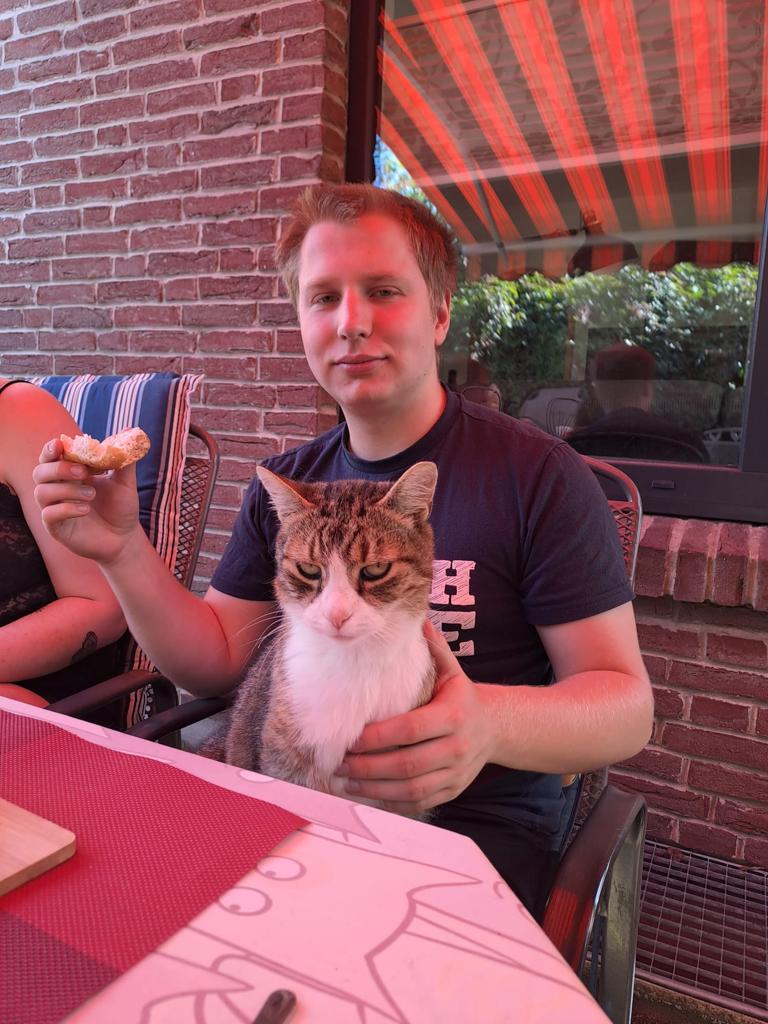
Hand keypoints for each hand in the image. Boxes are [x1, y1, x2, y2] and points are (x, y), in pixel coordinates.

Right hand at [33, 438, 140, 565]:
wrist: (125, 537)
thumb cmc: (121, 508)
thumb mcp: (125, 482)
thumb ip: (124, 459)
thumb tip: (129, 431)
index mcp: (69, 474)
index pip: (50, 456)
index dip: (52, 449)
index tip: (61, 444)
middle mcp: (58, 489)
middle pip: (40, 471)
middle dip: (59, 468)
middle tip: (83, 472)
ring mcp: (54, 508)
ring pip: (42, 492)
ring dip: (67, 490)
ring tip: (91, 495)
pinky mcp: (56, 527)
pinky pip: (49, 514)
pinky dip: (66, 508)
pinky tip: (85, 510)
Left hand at [335, 620, 496, 813]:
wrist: (496, 729)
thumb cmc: (462, 696)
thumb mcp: (452, 670)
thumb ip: (434, 648)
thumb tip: (417, 618)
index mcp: (453, 716)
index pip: (408, 730)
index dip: (376, 738)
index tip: (349, 739)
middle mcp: (456, 748)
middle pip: (405, 765)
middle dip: (367, 768)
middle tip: (338, 764)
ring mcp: (455, 774)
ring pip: (410, 790)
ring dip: (373, 789)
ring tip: (345, 782)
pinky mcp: (452, 791)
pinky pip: (419, 803)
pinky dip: (391, 803)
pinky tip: (368, 795)